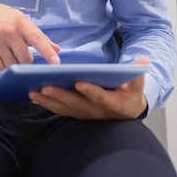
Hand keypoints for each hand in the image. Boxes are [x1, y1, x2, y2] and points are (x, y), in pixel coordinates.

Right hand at [0, 0, 59, 69]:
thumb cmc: (2, 17)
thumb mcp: (21, 19)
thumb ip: (38, 35)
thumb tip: (56, 49)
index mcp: (20, 22)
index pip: (37, 39)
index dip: (47, 52)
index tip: (56, 62)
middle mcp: (8, 31)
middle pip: (25, 58)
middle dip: (25, 59)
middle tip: (20, 52)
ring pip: (12, 65)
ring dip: (13, 63)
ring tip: (8, 52)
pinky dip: (1, 65)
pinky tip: (0, 55)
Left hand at [29, 59, 149, 119]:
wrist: (127, 110)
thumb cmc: (130, 94)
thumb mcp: (137, 84)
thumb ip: (137, 74)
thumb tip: (142, 62)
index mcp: (113, 103)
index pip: (101, 97)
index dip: (91, 91)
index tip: (80, 83)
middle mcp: (96, 111)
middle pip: (76, 103)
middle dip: (60, 95)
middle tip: (45, 86)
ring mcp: (85, 114)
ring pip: (65, 108)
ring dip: (48, 100)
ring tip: (33, 91)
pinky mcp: (76, 113)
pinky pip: (60, 110)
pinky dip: (47, 104)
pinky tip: (35, 97)